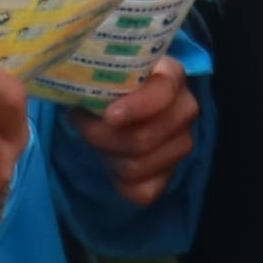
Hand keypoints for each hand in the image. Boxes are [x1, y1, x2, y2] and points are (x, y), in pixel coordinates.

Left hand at [71, 55, 198, 206]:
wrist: (119, 104)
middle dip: (102, 136)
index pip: (162, 92)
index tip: (109, 115)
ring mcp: (182, 143)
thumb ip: (96, 76)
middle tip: (81, 124)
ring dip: (107, 156)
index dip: (136, 107)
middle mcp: (185, 108)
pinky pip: (143, 192)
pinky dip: (119, 183)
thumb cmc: (111, 84)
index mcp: (172, 75)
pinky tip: (111, 164)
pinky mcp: (172, 173)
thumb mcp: (105, 71)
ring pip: (137, 167)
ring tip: (95, 141)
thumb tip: (77, 90)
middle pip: (144, 138)